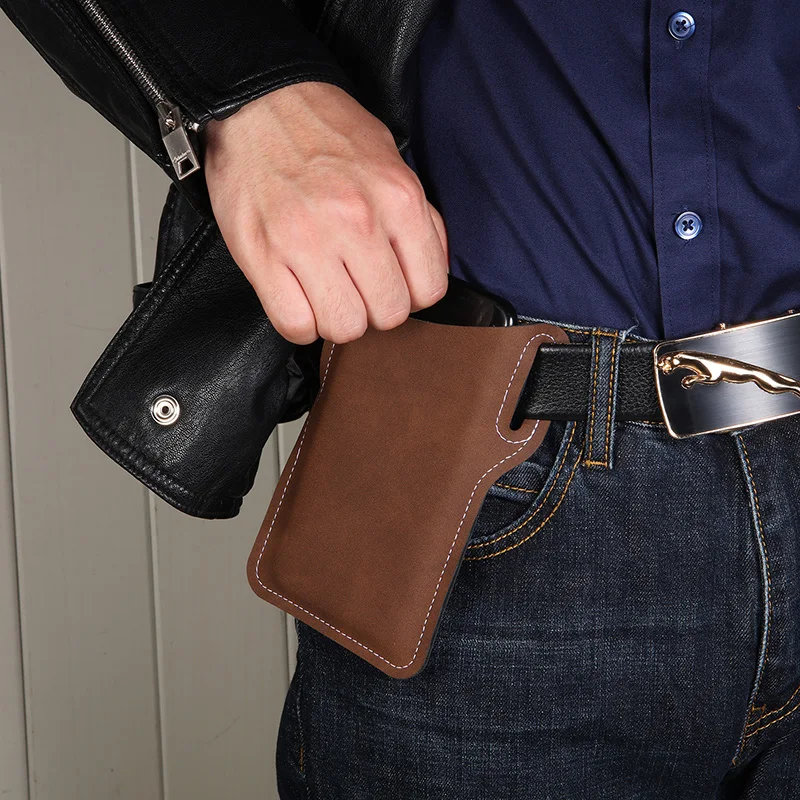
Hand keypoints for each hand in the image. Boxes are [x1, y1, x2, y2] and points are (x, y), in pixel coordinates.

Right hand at [203, 81, 448, 344]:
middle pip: (388, 315)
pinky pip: (295, 325)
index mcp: (397, 198)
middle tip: (355, 287)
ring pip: (344, 327)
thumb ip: (419, 215)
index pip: (429, 290)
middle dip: (374, 308)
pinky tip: (297, 297)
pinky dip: (299, 322)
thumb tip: (431, 266)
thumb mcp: (392, 160)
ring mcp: (307, 241)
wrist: (258, 100)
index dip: (411, 295)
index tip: (391, 283)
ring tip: (325, 291)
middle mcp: (357, 221)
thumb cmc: (325, 132)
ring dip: (336, 318)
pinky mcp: (263, 255)